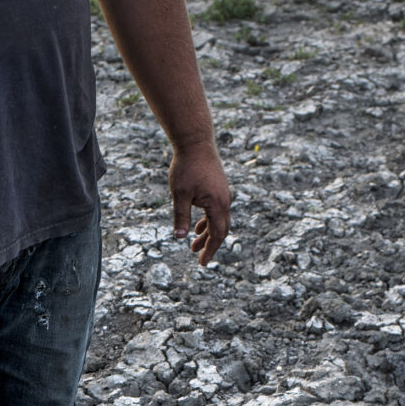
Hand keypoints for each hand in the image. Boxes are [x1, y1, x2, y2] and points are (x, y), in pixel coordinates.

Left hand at [170, 141, 231, 265]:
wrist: (196, 142)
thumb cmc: (186, 167)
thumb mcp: (180, 194)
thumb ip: (180, 217)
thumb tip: (180, 237)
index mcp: (217, 204)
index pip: (217, 234)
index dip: (210, 250)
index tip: (202, 263)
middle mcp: (224, 200)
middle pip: (221, 230)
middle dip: (210, 244)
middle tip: (198, 257)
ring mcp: (223, 194)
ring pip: (218, 220)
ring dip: (207, 233)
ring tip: (194, 245)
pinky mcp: (218, 188)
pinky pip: (216, 211)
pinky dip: (207, 221)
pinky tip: (197, 226)